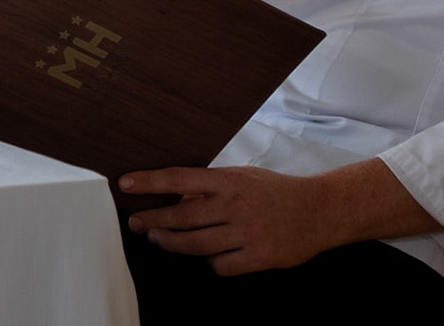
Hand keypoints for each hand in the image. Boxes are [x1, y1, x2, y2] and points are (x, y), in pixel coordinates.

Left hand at [119, 159, 436, 276]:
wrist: (319, 211)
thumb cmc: (274, 191)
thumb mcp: (242, 176)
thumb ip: (211, 185)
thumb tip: (175, 194)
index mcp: (229, 181)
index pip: (180, 178)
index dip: (150, 182)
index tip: (125, 184)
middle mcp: (235, 206)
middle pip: (183, 216)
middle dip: (154, 220)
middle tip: (137, 222)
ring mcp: (247, 234)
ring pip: (196, 244)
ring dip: (172, 242)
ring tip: (158, 238)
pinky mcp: (259, 258)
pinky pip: (221, 266)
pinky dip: (211, 262)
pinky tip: (207, 256)